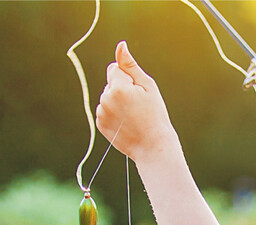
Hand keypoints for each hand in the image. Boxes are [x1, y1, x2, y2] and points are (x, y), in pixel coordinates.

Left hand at [96, 42, 175, 161]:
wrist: (153, 147)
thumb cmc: (155, 116)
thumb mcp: (148, 86)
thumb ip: (130, 65)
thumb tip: (120, 46)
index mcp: (118, 88)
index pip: (114, 69)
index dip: (128, 79)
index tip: (138, 94)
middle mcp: (105, 100)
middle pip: (110, 84)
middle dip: (121, 90)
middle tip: (137, 108)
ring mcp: (101, 113)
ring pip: (106, 97)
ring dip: (116, 103)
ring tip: (132, 117)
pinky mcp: (100, 125)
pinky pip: (104, 111)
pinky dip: (113, 115)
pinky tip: (125, 124)